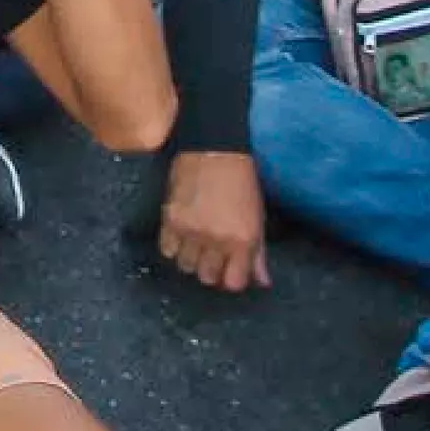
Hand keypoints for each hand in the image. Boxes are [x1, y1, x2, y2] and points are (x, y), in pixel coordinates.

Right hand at [160, 150, 271, 292]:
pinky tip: (181, 235)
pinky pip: (167, 249)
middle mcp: (216, 240)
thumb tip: (262, 281)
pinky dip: (173, 247)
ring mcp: (191, 230)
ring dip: (191, 258)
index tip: (230, 269)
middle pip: (206, 277)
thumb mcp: (257, 218)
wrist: (214, 148)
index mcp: (242, 240)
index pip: (233, 283)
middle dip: (211, 269)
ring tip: (196, 244)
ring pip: (185, 266)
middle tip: (212, 255)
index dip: (231, 277)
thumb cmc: (241, 181)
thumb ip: (258, 253)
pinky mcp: (170, 218)